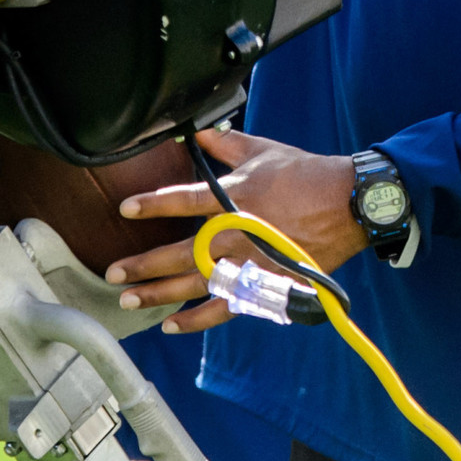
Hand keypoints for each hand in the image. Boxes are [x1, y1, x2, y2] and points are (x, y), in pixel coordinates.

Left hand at [103, 126, 361, 333]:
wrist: (348, 205)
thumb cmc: (305, 174)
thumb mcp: (263, 150)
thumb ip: (224, 145)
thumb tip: (194, 135)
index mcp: (234, 197)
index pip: (183, 200)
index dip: (152, 204)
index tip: (126, 209)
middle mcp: (236, 233)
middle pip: (181, 252)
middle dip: (144, 264)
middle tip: (112, 273)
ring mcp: (249, 263)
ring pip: (196, 285)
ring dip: (160, 294)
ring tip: (128, 301)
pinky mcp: (263, 285)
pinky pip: (225, 308)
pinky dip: (197, 319)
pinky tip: (171, 325)